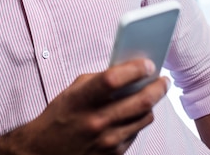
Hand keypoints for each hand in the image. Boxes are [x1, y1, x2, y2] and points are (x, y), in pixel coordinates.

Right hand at [1, 59, 169, 154]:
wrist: (45, 150)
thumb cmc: (60, 116)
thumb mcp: (74, 91)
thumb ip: (100, 79)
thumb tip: (129, 70)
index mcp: (82, 100)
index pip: (114, 79)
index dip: (135, 69)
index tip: (148, 64)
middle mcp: (96, 121)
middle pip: (141, 101)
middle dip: (158, 87)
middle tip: (163, 80)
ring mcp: (107, 140)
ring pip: (145, 117)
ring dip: (150, 104)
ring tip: (150, 94)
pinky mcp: (114, 154)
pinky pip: (136, 132)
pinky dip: (137, 120)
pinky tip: (132, 113)